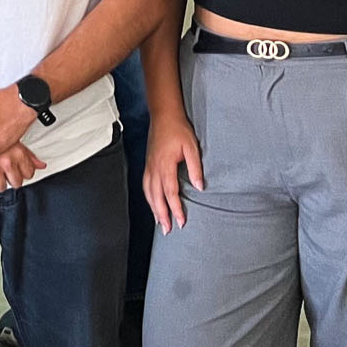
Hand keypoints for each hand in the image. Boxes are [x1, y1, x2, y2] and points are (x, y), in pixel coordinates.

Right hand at [0, 144, 44, 192]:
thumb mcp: (15, 139)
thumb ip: (29, 155)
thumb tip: (42, 165)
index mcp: (18, 154)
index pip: (28, 174)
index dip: (23, 172)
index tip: (17, 170)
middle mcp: (8, 162)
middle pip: (16, 183)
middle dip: (11, 179)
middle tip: (5, 172)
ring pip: (1, 187)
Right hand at [144, 111, 204, 233]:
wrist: (163, 115)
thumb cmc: (178, 130)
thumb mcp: (192, 147)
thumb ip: (195, 168)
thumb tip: (200, 187)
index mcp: (165, 165)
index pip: (170, 192)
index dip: (175, 209)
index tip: (181, 222)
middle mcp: (154, 168)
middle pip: (156, 197)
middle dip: (162, 215)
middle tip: (168, 230)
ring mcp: (149, 166)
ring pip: (148, 192)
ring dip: (154, 209)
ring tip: (160, 222)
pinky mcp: (148, 164)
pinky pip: (146, 185)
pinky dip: (149, 197)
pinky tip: (153, 203)